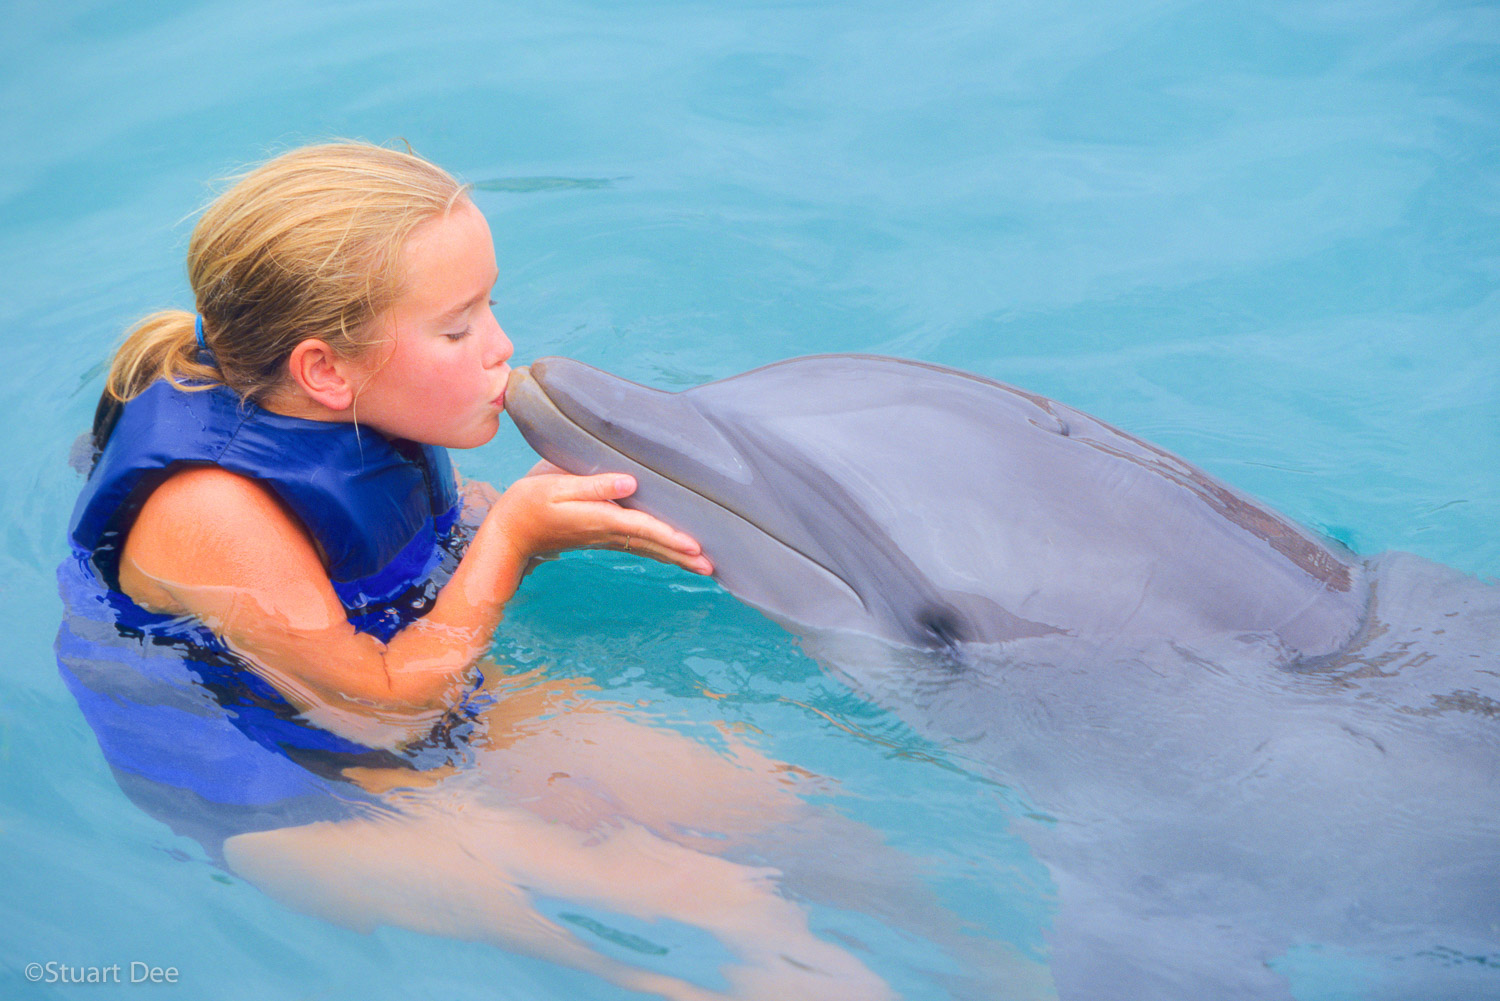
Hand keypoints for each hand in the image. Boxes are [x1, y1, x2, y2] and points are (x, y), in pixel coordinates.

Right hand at [487, 468, 712, 575]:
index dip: (670, 537)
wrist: (509, 532)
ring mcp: (605, 538)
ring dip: (676, 557)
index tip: (695, 547)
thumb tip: (630, 483)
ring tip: (704, 567)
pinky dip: (660, 551)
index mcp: (600, 519)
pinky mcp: (602, 538)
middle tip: (712, 568)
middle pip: (653, 545)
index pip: (643, 528)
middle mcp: (607, 533)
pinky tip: (674, 554)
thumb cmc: (528, 504)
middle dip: (683, 555)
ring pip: (648, 549)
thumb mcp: (557, 487)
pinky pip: (639, 546)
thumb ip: (595, 485)